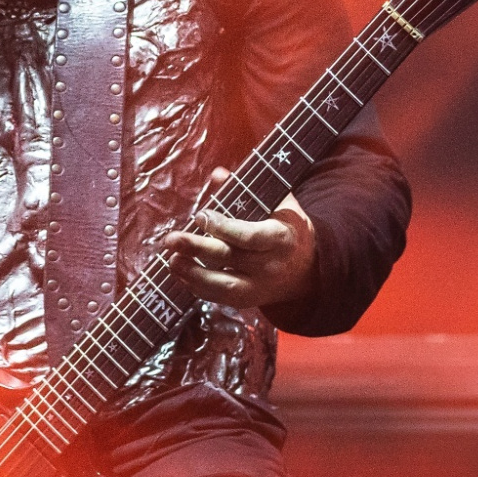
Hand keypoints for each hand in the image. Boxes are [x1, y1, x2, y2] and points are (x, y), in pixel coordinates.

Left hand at [162, 167, 317, 309]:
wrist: (306, 268)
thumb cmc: (286, 227)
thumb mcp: (278, 204)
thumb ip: (247, 189)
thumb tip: (218, 175)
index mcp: (281, 238)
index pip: (249, 237)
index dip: (223, 228)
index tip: (201, 216)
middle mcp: (271, 266)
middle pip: (230, 258)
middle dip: (197, 249)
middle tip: (171, 239)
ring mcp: (260, 287)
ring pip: (223, 286)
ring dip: (193, 274)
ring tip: (171, 260)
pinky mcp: (248, 301)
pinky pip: (220, 298)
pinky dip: (197, 286)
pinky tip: (180, 272)